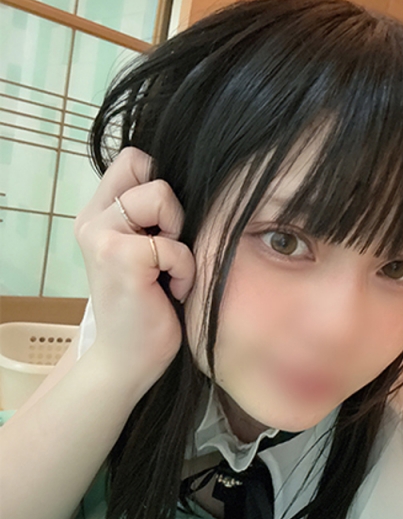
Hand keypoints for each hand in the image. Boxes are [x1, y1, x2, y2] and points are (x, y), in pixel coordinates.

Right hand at [74, 147, 194, 389]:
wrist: (130, 359)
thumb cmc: (149, 306)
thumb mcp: (146, 251)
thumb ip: (151, 216)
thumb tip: (194, 182)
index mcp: (99, 214)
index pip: (133, 158)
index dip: (160, 181)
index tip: (165, 225)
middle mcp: (93, 220)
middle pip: (148, 170)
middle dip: (173, 211)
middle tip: (168, 250)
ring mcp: (102, 237)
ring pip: (161, 195)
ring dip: (180, 239)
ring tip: (170, 271)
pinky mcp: (121, 258)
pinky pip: (175, 244)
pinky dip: (185, 270)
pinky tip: (172, 292)